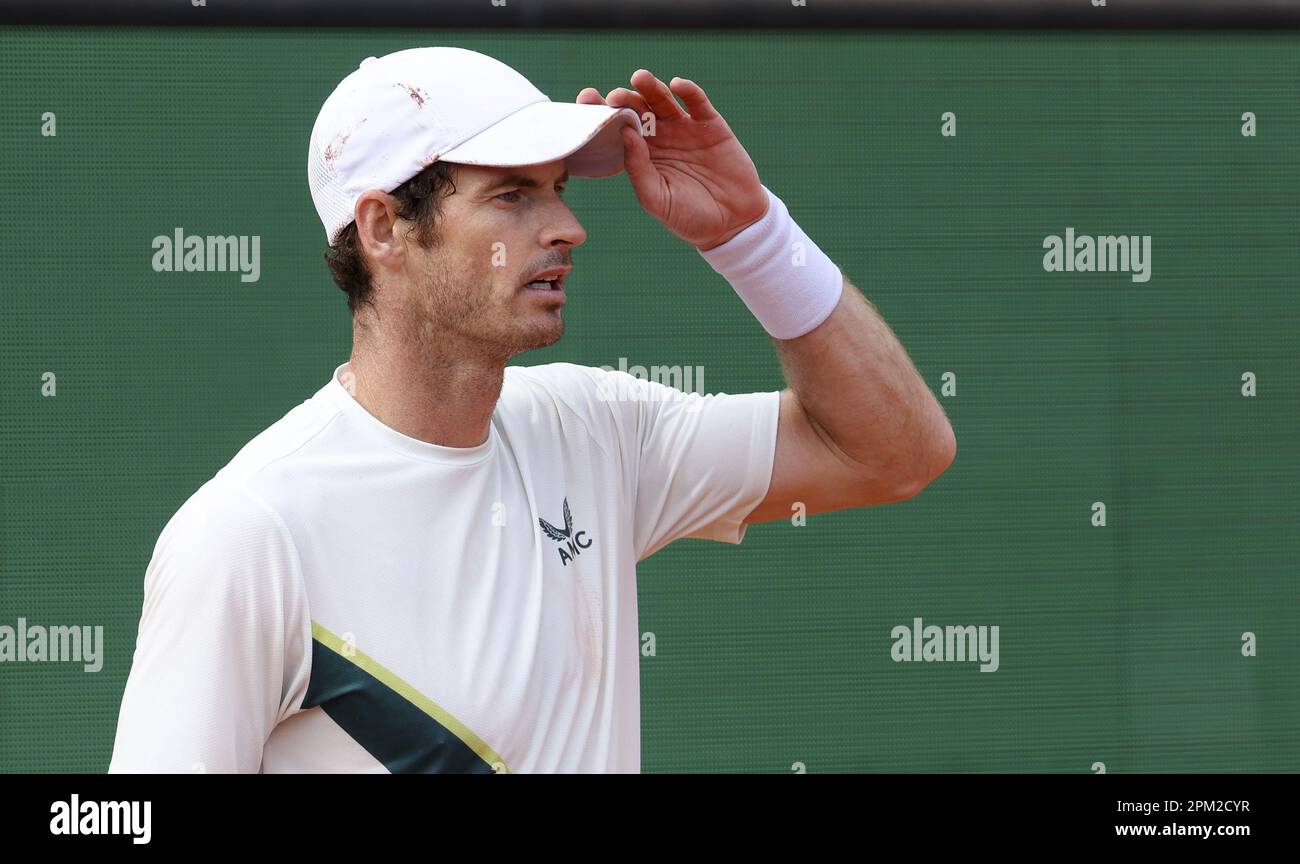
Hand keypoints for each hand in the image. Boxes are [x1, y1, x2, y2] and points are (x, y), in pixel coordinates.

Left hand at [577, 70, 768, 250]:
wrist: (732, 223)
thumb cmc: (688, 217)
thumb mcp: (656, 199)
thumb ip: (638, 169)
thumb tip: (625, 133)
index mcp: (642, 155)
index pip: (616, 129)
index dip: (601, 113)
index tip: (586, 101)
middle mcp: (660, 137)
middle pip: (637, 109)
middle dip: (624, 99)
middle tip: (614, 96)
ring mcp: (685, 129)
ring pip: (663, 100)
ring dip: (651, 87)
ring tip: (640, 78)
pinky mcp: (710, 125)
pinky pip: (697, 102)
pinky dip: (688, 91)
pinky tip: (676, 85)